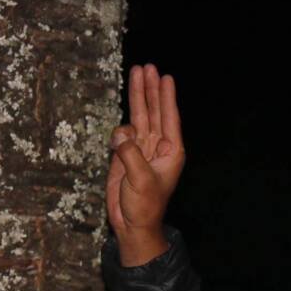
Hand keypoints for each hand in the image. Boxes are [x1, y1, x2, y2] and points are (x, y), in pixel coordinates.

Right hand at [105, 64, 184, 265]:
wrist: (132, 223)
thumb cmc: (145, 206)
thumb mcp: (140, 180)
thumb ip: (130, 154)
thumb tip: (120, 133)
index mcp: (171, 152)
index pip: (169, 118)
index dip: (167, 97)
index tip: (165, 77)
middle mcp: (159, 147)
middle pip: (155, 111)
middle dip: (151, 89)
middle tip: (148, 66)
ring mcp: (142, 149)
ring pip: (140, 116)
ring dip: (138, 96)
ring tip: (136, 72)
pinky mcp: (126, 155)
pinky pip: (123, 134)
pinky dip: (119, 130)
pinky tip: (118, 136)